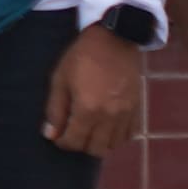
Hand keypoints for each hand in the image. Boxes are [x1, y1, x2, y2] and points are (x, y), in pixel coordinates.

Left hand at [41, 22, 145, 158]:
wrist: (115, 39)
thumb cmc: (82, 57)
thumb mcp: (60, 79)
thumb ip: (55, 110)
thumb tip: (50, 135)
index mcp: (88, 109)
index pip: (74, 141)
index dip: (62, 142)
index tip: (57, 136)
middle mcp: (109, 116)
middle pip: (95, 149)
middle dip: (79, 145)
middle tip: (72, 132)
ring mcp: (126, 114)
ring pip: (112, 145)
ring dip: (98, 143)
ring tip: (88, 130)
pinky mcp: (137, 109)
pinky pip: (128, 135)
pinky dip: (115, 136)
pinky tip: (105, 126)